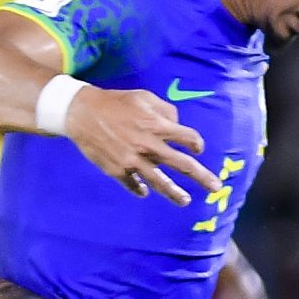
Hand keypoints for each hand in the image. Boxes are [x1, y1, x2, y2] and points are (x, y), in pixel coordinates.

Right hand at [65, 85, 222, 204]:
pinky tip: (145, 192)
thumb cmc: (116, 102)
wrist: (81, 113)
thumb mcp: (144, 97)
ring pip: (159, 181)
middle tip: (216, 188)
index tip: (197, 148)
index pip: (188, 138)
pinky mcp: (117, 170)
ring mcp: (132, 161)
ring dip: (174, 193)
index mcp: (157, 126)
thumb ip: (165, 110)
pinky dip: (140, 189)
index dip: (196, 143)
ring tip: (185, 201)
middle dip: (201, 176)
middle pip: (181, 164)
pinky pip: (133, 184)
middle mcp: (148, 146)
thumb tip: (177, 125)